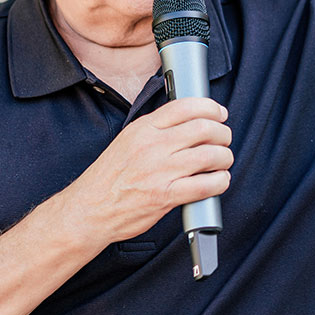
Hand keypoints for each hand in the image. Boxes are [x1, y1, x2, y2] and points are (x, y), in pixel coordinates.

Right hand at [61, 97, 232, 243]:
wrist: (89, 208)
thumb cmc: (109, 178)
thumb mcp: (128, 140)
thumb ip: (156, 129)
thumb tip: (188, 120)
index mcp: (143, 128)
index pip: (185, 106)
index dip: (210, 107)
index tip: (219, 113)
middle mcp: (153, 146)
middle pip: (204, 128)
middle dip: (222, 133)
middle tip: (224, 139)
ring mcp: (160, 171)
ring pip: (210, 155)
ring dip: (224, 157)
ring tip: (223, 161)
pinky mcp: (166, 195)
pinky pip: (205, 185)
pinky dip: (220, 182)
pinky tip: (218, 181)